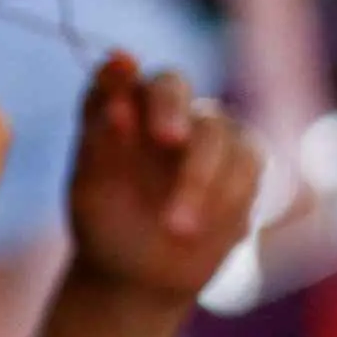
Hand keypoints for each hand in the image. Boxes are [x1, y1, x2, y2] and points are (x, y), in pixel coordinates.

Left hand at [64, 55, 262, 305]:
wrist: (139, 275)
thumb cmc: (106, 224)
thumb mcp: (90, 186)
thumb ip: (101, 130)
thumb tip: (120, 61)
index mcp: (119, 107)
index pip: (118, 76)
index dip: (119, 74)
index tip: (121, 68)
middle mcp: (165, 110)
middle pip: (173, 87)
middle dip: (170, 110)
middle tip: (168, 139)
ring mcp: (208, 134)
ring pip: (216, 133)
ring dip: (198, 179)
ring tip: (177, 231)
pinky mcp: (243, 165)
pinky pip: (246, 167)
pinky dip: (227, 197)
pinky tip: (205, 231)